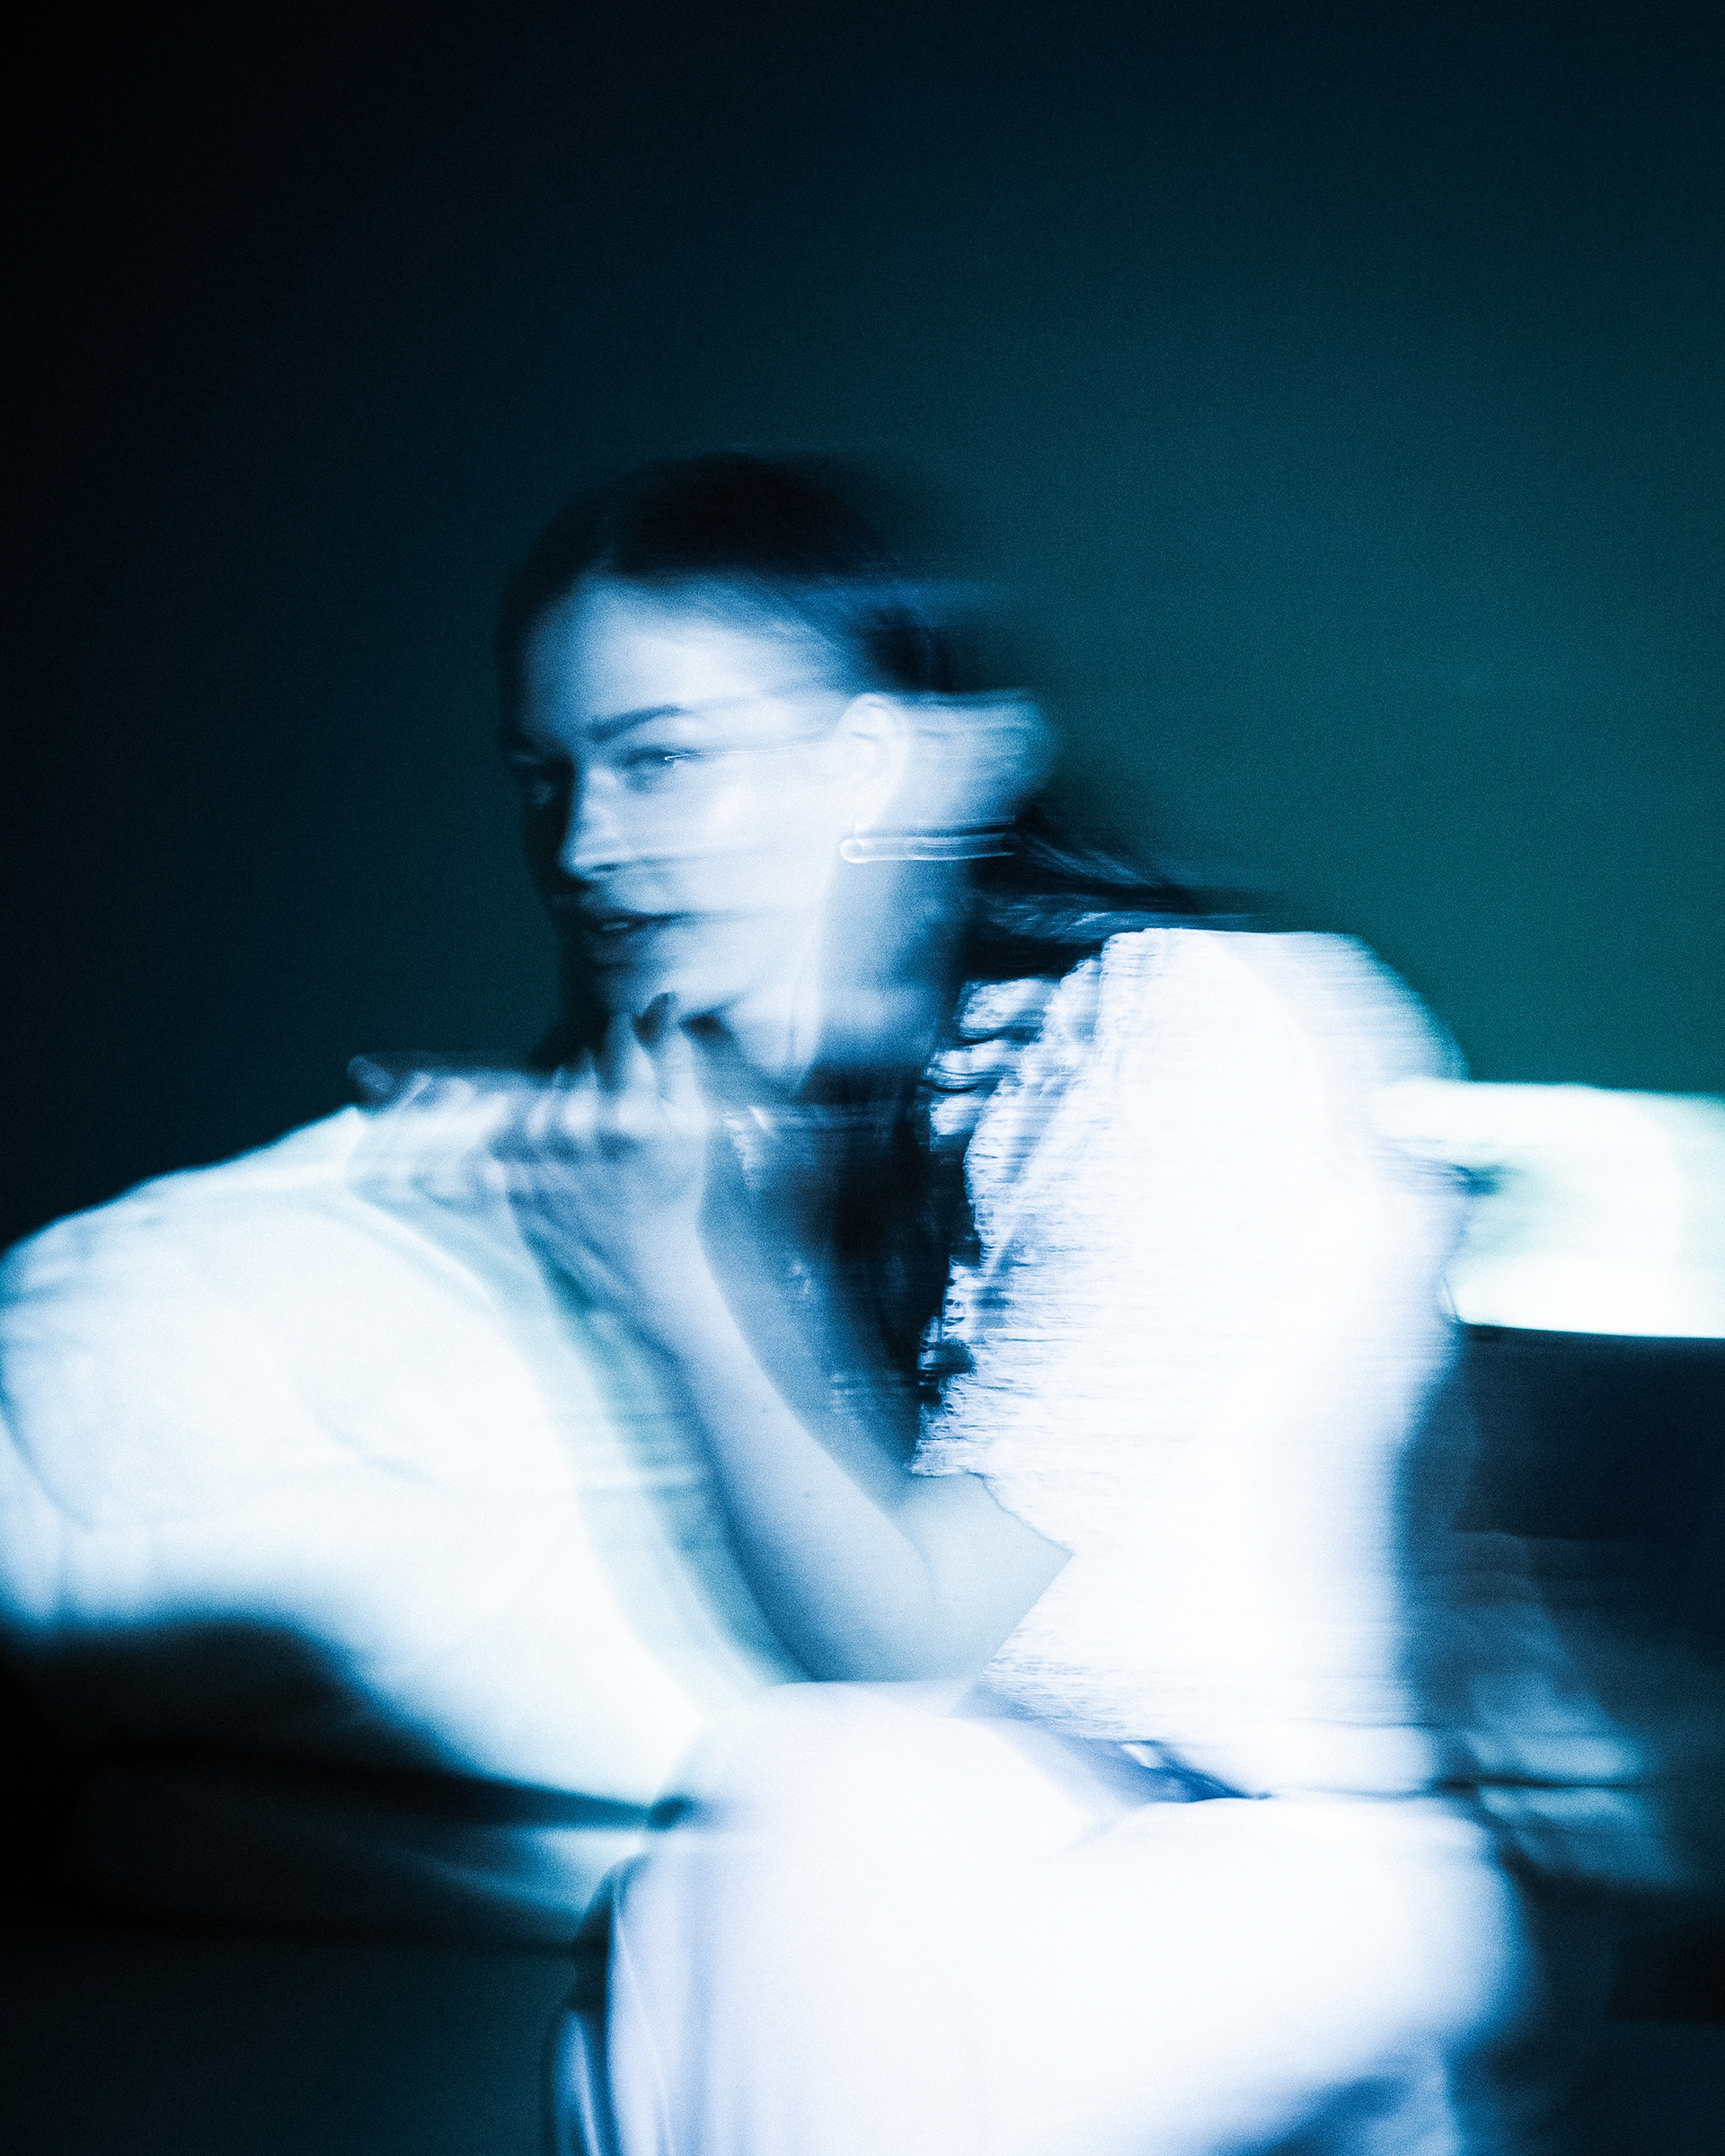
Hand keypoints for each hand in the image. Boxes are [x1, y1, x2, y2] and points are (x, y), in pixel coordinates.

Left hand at [489, 997, 713, 1326]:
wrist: (637, 1266)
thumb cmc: (669, 1191)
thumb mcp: (691, 1126)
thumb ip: (677, 1058)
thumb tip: (662, 999)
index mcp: (633, 1119)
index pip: (619, 1042)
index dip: (627, 1042)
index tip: (631, 1057)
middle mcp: (581, 1134)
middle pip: (577, 1064)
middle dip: (595, 1077)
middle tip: (611, 1115)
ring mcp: (540, 1158)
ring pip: (543, 1090)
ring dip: (562, 1101)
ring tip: (587, 1140)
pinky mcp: (512, 1179)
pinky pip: (510, 1125)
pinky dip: (525, 1127)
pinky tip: (555, 1151)